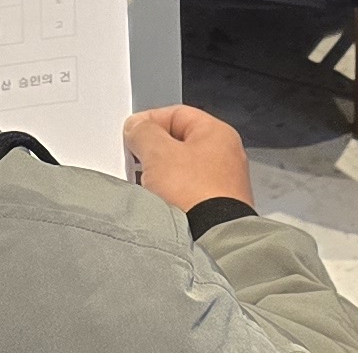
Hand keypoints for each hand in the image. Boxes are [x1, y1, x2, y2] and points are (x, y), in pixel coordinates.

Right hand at [123, 106, 254, 211]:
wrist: (212, 242)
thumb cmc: (194, 195)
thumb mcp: (158, 153)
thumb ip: (144, 132)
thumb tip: (137, 128)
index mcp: (217, 133)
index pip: (177, 114)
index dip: (150, 121)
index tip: (131, 134)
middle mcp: (226, 157)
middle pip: (179, 143)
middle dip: (154, 152)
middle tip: (137, 161)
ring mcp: (223, 185)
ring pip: (182, 171)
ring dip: (161, 177)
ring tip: (147, 188)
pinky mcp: (217, 210)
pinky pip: (187, 195)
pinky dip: (171, 198)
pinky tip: (159, 206)